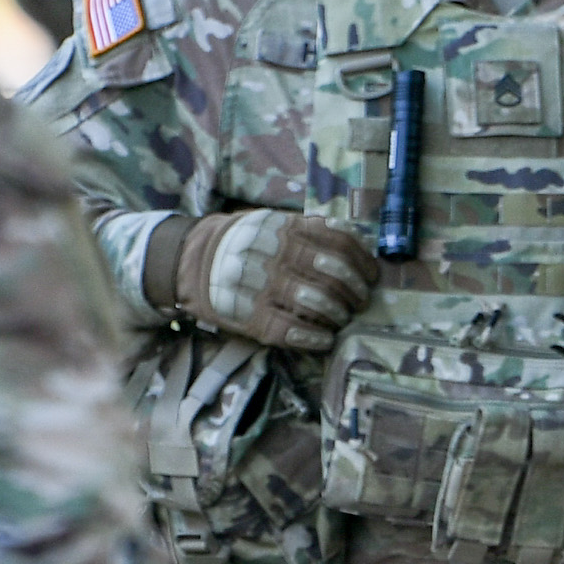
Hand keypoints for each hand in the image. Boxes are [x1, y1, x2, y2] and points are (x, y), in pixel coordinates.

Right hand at [161, 209, 378, 348]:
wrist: (191, 261)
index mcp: (287, 228)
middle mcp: (278, 255)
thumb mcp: (273, 223)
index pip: (340, 242)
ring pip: (318, 302)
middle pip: (335, 274)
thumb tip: (353, 239)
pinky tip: (324, 340)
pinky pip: (292, 330)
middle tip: (359, 302)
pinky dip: (314, 338)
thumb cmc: (242, 243)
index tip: (371, 276)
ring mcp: (264, 287)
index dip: (363, 262)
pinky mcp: (252, 317)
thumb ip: (309, 230)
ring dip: (338, 315)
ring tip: (341, 320)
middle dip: (355, 292)